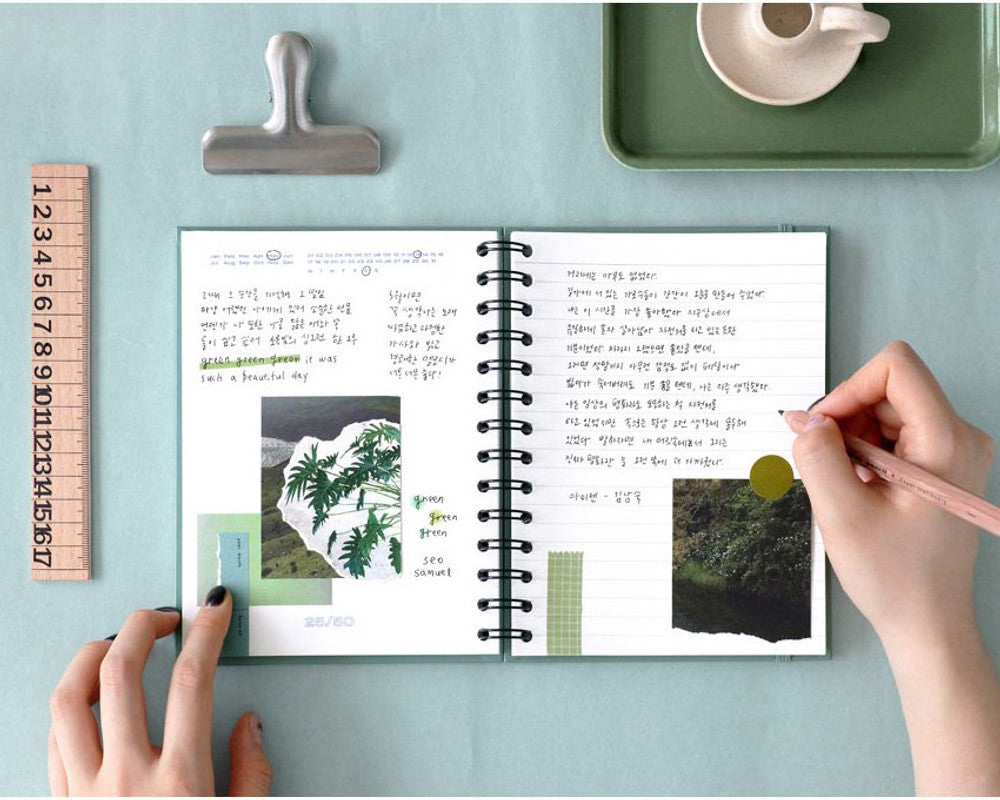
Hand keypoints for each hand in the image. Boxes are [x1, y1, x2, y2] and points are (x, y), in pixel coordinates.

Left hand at [48, 587, 271, 795]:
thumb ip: (251, 774)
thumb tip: (249, 726)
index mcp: (179, 779)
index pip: (192, 681)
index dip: (207, 632)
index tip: (214, 610)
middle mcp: (127, 778)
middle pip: (121, 673)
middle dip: (141, 627)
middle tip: (160, 618)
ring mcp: (86, 790)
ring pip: (70, 699)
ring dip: (92, 656)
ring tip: (114, 645)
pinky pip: (54, 739)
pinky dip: (73, 705)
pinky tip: (92, 697)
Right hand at [787, 340, 992, 642]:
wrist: (927, 621)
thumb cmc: (894, 577)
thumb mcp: (842, 516)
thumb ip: (818, 457)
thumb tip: (807, 419)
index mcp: (947, 442)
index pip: (896, 367)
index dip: (849, 390)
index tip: (825, 431)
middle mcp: (960, 437)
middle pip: (888, 387)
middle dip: (846, 418)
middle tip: (827, 466)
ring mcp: (953, 449)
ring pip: (886, 409)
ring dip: (852, 438)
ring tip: (846, 485)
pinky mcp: (941, 463)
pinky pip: (892, 432)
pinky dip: (864, 452)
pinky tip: (858, 488)